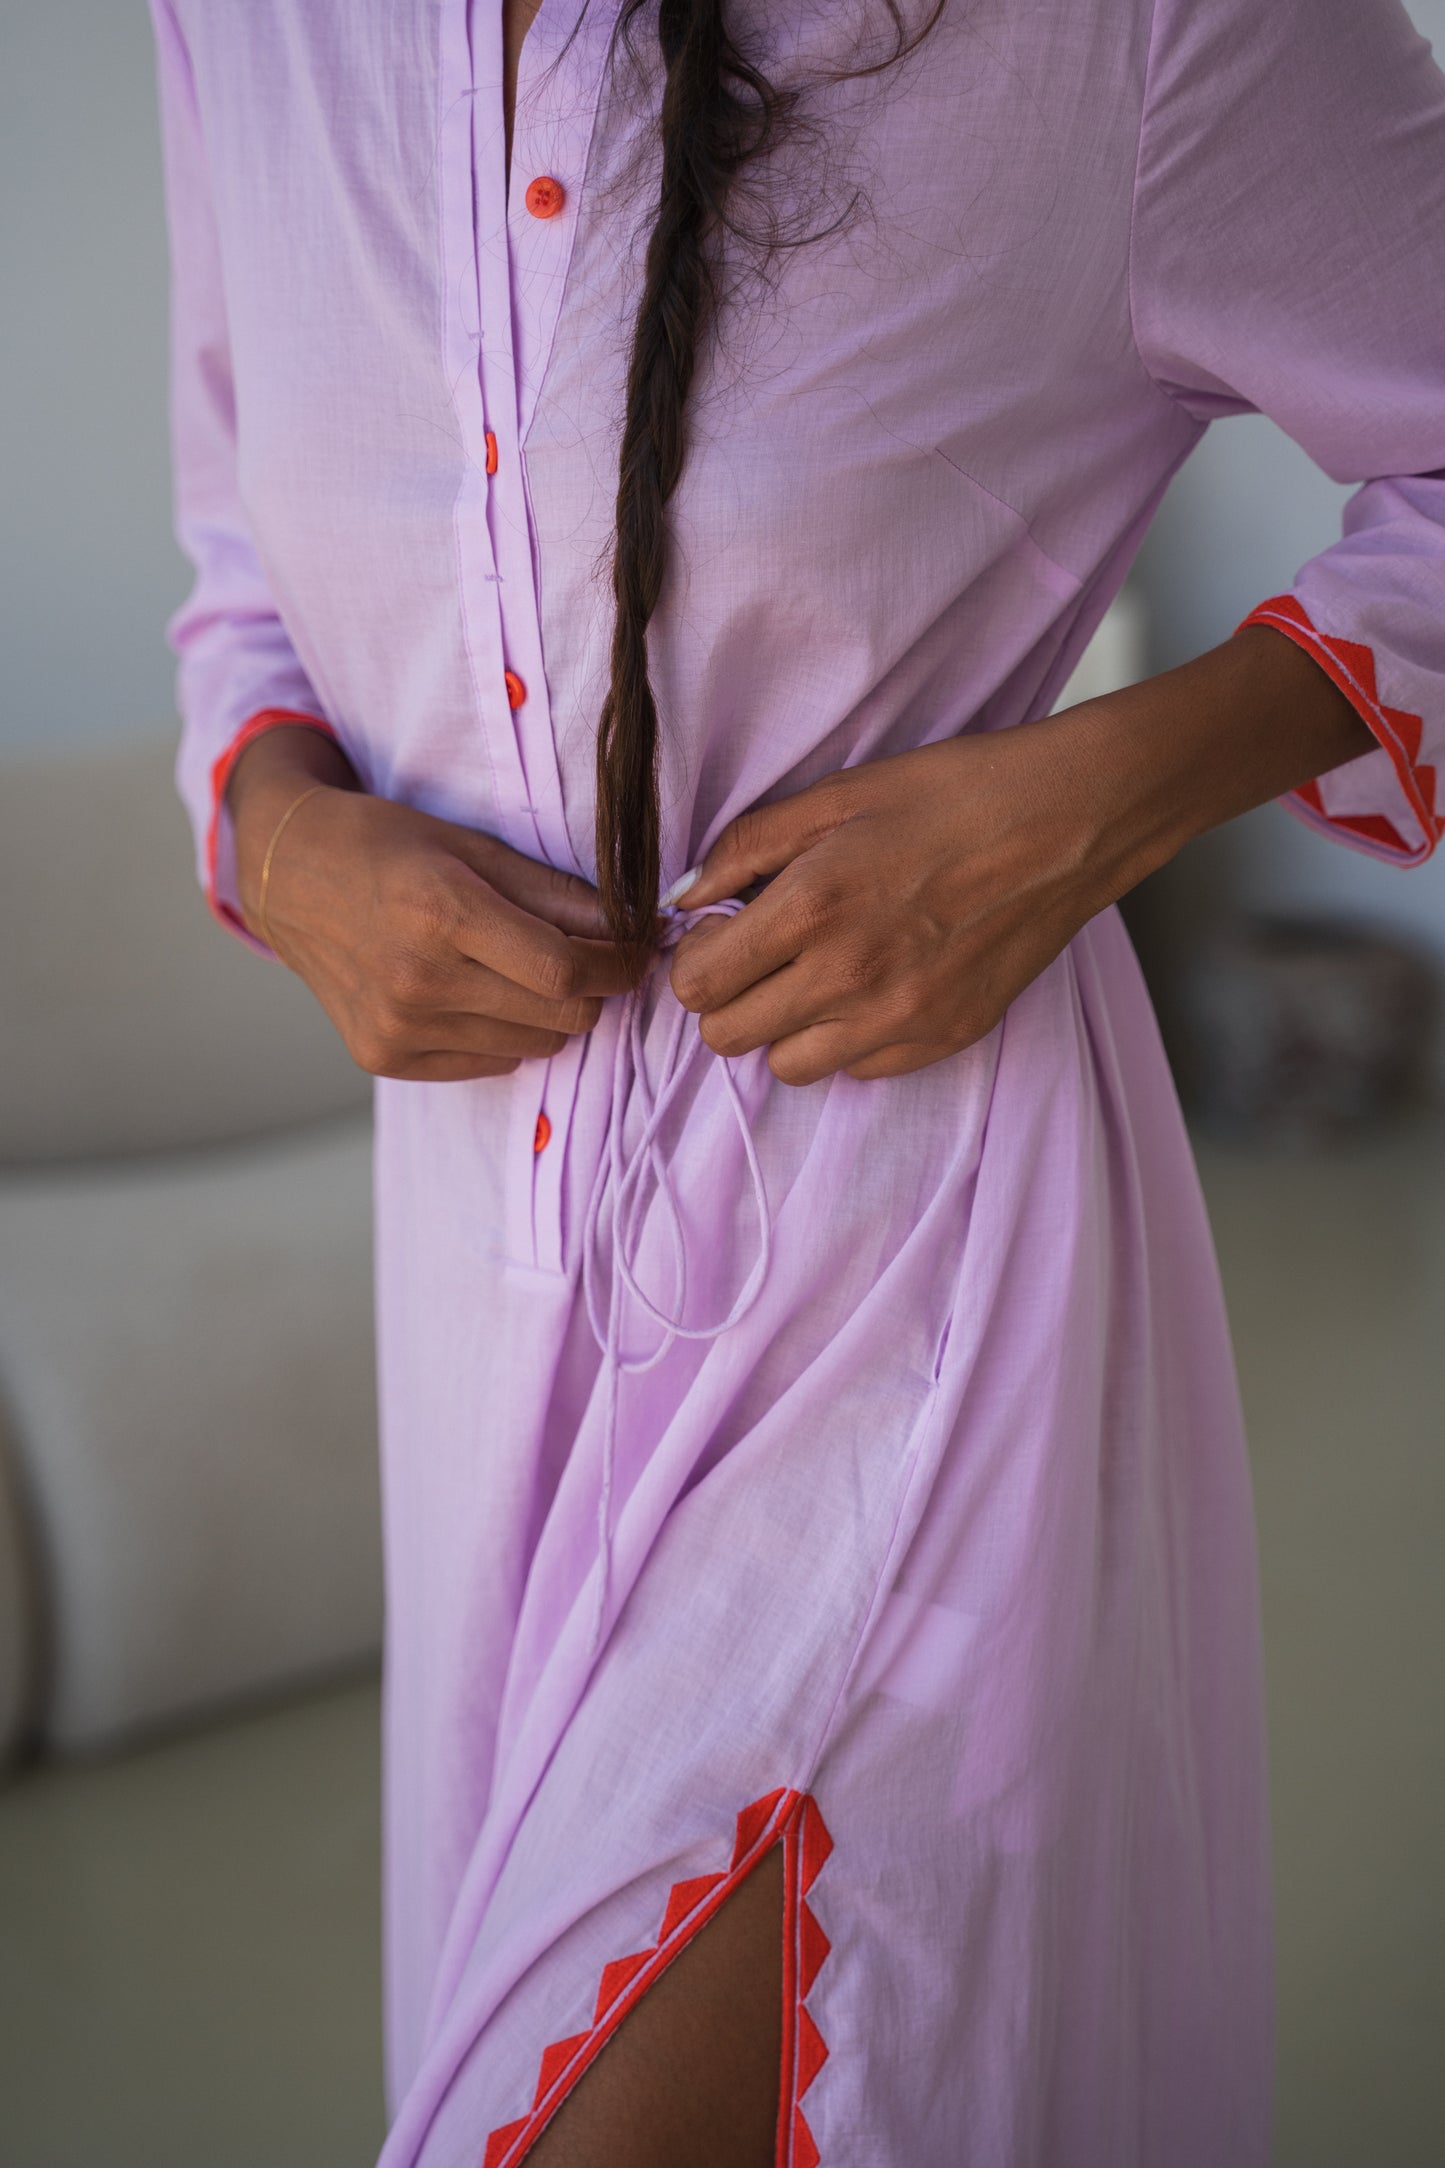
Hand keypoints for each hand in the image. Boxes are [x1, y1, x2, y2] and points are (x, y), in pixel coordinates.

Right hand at [230, 728, 632, 1079]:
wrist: (287, 876)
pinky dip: (504, 1034)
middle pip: (560, 1015)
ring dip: (548, 1012)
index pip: (565, 969)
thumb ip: (554, 892)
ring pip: (534, 1045)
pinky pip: (491, 1063)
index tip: (637, 951)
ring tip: (519, 969)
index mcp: (442, 913)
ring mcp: (398, 1027)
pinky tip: (474, 992)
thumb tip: (632, 927)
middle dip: (592, 988)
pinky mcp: (384, 1057)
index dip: (618, 965)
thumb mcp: (472, 847)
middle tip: (588, 957)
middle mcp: (417, 980)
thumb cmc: (386, 847)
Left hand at [668, 723, 1119, 1084]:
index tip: (720, 933)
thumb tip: (685, 897)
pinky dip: (849, 1040)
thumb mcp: (836, 794)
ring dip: (785, 1027)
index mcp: (810, 909)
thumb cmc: (953, 793)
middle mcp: (848, 979)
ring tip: (816, 975)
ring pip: (789, 1068)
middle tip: (759, 956)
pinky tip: (874, 986)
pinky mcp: (944, 1037)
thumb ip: (746, 847)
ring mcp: (899, 1019)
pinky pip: (860, 1071)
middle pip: (729, 1039)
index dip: (697, 958)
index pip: (698, 985)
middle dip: (728, 998)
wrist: (1069, 821)